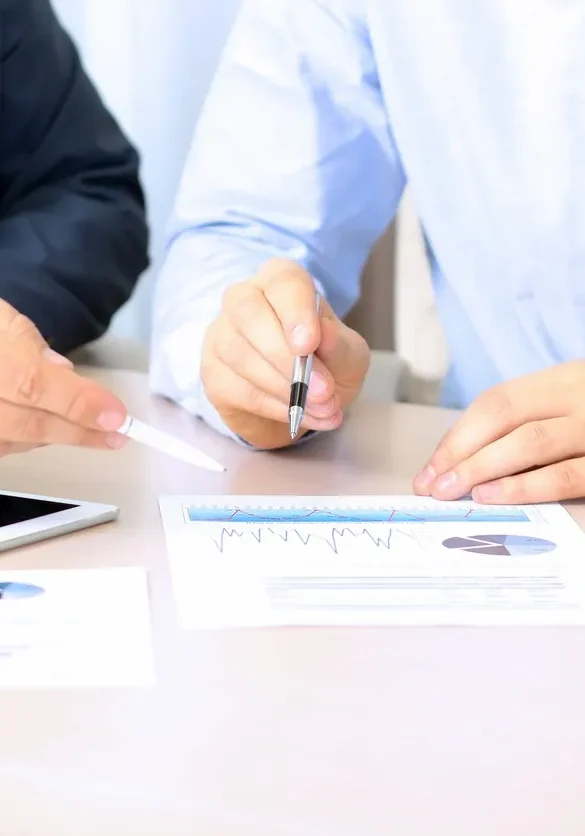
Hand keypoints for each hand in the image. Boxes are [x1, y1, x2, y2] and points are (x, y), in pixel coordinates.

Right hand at [0, 299, 128, 456]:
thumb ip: (26, 342)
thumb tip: (60, 369)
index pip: (32, 383)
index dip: (76, 402)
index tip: (115, 416)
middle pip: (26, 423)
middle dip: (78, 429)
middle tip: (117, 434)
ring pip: (16, 441)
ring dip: (57, 434)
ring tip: (90, 428)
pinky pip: (4, 447)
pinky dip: (29, 439)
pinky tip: (50, 426)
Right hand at [201, 259, 369, 447]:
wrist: (303, 401)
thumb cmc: (326, 364)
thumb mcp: (349, 356)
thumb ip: (340, 346)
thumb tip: (325, 335)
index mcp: (281, 281)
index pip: (283, 283)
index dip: (295, 313)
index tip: (309, 345)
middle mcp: (244, 298)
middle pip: (249, 312)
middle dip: (284, 355)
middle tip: (322, 390)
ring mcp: (221, 335)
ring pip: (240, 355)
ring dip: (285, 388)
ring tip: (322, 408)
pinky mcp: (213, 372)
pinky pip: (238, 389)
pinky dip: (274, 407)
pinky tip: (299, 415)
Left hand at [413, 362, 584, 503]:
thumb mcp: (567, 404)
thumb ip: (525, 422)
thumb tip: (459, 462)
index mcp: (560, 380)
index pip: (496, 403)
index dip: (457, 436)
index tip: (429, 469)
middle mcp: (576, 398)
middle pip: (505, 417)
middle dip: (460, 453)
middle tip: (431, 486)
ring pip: (531, 443)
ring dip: (483, 468)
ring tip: (451, 491)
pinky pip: (565, 476)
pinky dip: (526, 487)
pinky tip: (494, 496)